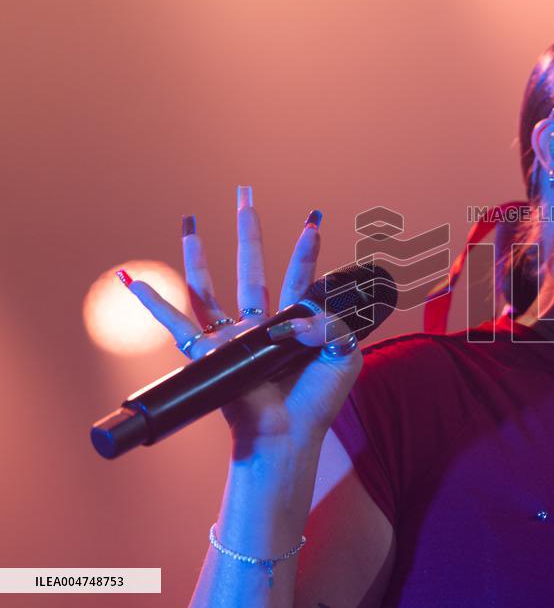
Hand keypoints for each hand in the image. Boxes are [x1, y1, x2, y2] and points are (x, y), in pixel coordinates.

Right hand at [120, 186, 362, 453]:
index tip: (313, 219)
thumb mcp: (343, 354)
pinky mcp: (210, 354)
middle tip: (244, 196)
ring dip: (198, 255)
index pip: (300, 277)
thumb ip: (337, 322)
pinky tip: (134, 281)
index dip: (306, 249)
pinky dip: (152, 303)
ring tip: (190, 221)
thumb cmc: (317, 400)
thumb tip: (312, 305)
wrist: (288, 433)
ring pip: (209, 288)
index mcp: (294, 324)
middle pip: (252, 268)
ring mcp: (233, 338)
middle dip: (249, 232)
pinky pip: (176, 325)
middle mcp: (260, 325)